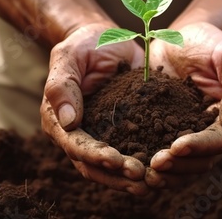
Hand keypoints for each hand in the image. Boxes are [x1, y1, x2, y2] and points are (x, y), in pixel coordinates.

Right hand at [41, 23, 148, 194]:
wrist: (108, 40)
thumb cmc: (84, 44)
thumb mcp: (69, 55)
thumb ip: (62, 85)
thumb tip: (67, 121)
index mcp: (58, 119)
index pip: (75, 145)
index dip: (94, 155)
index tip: (116, 160)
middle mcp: (77, 133)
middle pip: (93, 164)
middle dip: (116, 173)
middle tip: (141, 177)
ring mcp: (100, 135)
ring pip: (111, 167)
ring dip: (129, 178)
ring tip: (153, 181)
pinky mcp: (121, 132)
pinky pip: (131, 153)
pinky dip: (144, 163)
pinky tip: (163, 169)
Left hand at [146, 22, 221, 187]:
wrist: (183, 35)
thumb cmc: (210, 42)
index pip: (219, 142)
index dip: (199, 147)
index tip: (177, 147)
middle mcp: (210, 130)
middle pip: (201, 160)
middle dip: (179, 165)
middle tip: (155, 164)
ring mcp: (187, 132)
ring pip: (182, 164)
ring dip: (166, 172)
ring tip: (144, 173)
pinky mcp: (165, 129)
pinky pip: (161, 151)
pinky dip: (150, 162)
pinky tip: (133, 165)